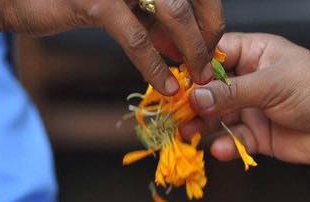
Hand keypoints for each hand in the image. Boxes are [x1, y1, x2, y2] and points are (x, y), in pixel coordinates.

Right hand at [0, 0, 223, 94]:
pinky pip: (137, 38)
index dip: (209, 12)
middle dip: (208, 31)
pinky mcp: (97, 1)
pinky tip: (164, 85)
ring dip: (190, 49)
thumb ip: (149, 18)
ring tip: (195, 77)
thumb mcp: (115, 5)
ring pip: (173, 12)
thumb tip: (183, 45)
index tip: (211, 45)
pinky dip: (155, 65)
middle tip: (208, 64)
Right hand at [180, 33, 309, 181]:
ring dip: (202, 125)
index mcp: (256, 53)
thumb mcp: (273, 84)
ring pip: (217, 116)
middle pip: (210, 88)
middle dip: (192, 100)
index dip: (193, 65)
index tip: (172, 77)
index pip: (215, 54)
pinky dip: (224, 145)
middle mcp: (251, 79)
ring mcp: (253, 108)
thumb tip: (196, 96)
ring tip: (187, 133)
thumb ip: (232, 92)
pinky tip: (220, 148)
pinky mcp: (257, 136)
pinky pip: (232, 139)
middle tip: (173, 111)